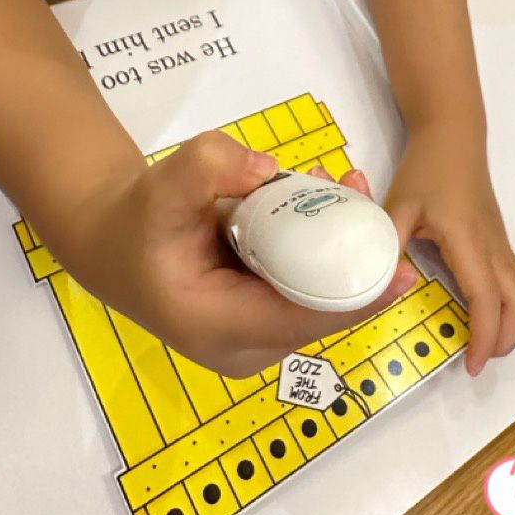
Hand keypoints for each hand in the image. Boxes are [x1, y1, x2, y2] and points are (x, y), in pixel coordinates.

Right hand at [71, 133, 418, 378]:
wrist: (111, 238)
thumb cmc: (136, 218)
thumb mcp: (163, 185)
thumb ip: (209, 167)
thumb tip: (266, 170)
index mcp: (215, 327)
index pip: (302, 319)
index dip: (357, 298)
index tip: (403, 270)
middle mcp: (241, 346)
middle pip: (318, 309)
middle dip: (351, 256)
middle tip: (360, 190)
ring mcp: (253, 339)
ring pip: (315, 298)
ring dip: (336, 249)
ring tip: (344, 184)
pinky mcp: (261, 320)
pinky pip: (304, 289)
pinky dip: (318, 251)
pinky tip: (324, 202)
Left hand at [383, 133, 514, 376]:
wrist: (452, 133)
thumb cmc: (426, 167)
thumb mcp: (398, 205)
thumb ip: (389, 244)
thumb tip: (379, 284)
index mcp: (467, 240)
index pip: (484, 298)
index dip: (483, 336)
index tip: (472, 364)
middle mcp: (492, 244)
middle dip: (504, 338)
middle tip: (482, 362)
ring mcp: (499, 240)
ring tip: (502, 350)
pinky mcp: (498, 236)